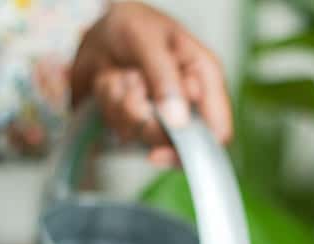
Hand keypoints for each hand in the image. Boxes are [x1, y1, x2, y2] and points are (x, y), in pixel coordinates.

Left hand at [70, 2, 232, 165]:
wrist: (96, 27)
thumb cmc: (131, 24)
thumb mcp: (148, 39)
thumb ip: (164, 78)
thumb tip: (179, 123)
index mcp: (204, 78)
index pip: (217, 131)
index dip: (191, 146)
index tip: (158, 149)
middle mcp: (187, 101)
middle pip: (173, 140)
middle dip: (143, 114)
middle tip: (133, 81)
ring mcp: (161, 113)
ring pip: (140, 132)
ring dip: (120, 103)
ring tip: (121, 74)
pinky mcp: (137, 119)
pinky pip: (119, 126)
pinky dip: (108, 103)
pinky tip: (111, 81)